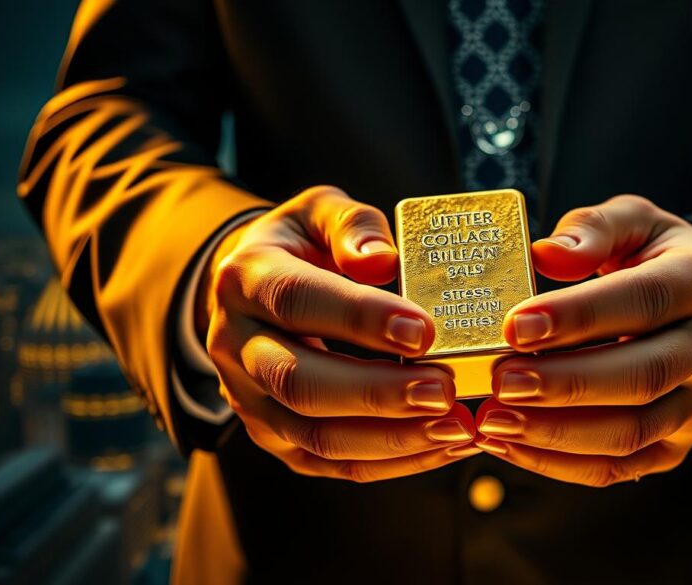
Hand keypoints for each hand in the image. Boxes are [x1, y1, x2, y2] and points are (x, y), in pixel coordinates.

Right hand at [203, 186, 479, 482]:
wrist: (253, 293)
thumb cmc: (301, 246)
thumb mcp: (319, 212)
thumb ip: (352, 226)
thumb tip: (382, 260)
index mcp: (246, 280)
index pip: (298, 301)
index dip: (360, 318)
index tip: (424, 331)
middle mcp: (235, 345)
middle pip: (299, 382)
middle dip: (378, 393)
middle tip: (445, 391)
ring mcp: (249, 399)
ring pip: (314, 436)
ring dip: (391, 439)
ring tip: (455, 427)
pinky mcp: (273, 437)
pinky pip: (330, 464)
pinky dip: (391, 462)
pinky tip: (442, 446)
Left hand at [474, 195, 691, 485]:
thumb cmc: (652, 256)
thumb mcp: (631, 220)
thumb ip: (591, 230)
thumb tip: (545, 254)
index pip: (643, 301)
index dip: (578, 317)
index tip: (515, 327)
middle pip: (642, 377)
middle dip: (564, 385)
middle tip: (500, 382)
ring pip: (632, 432)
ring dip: (557, 433)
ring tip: (495, 421)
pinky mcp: (679, 443)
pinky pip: (622, 467)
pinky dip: (562, 464)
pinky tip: (512, 445)